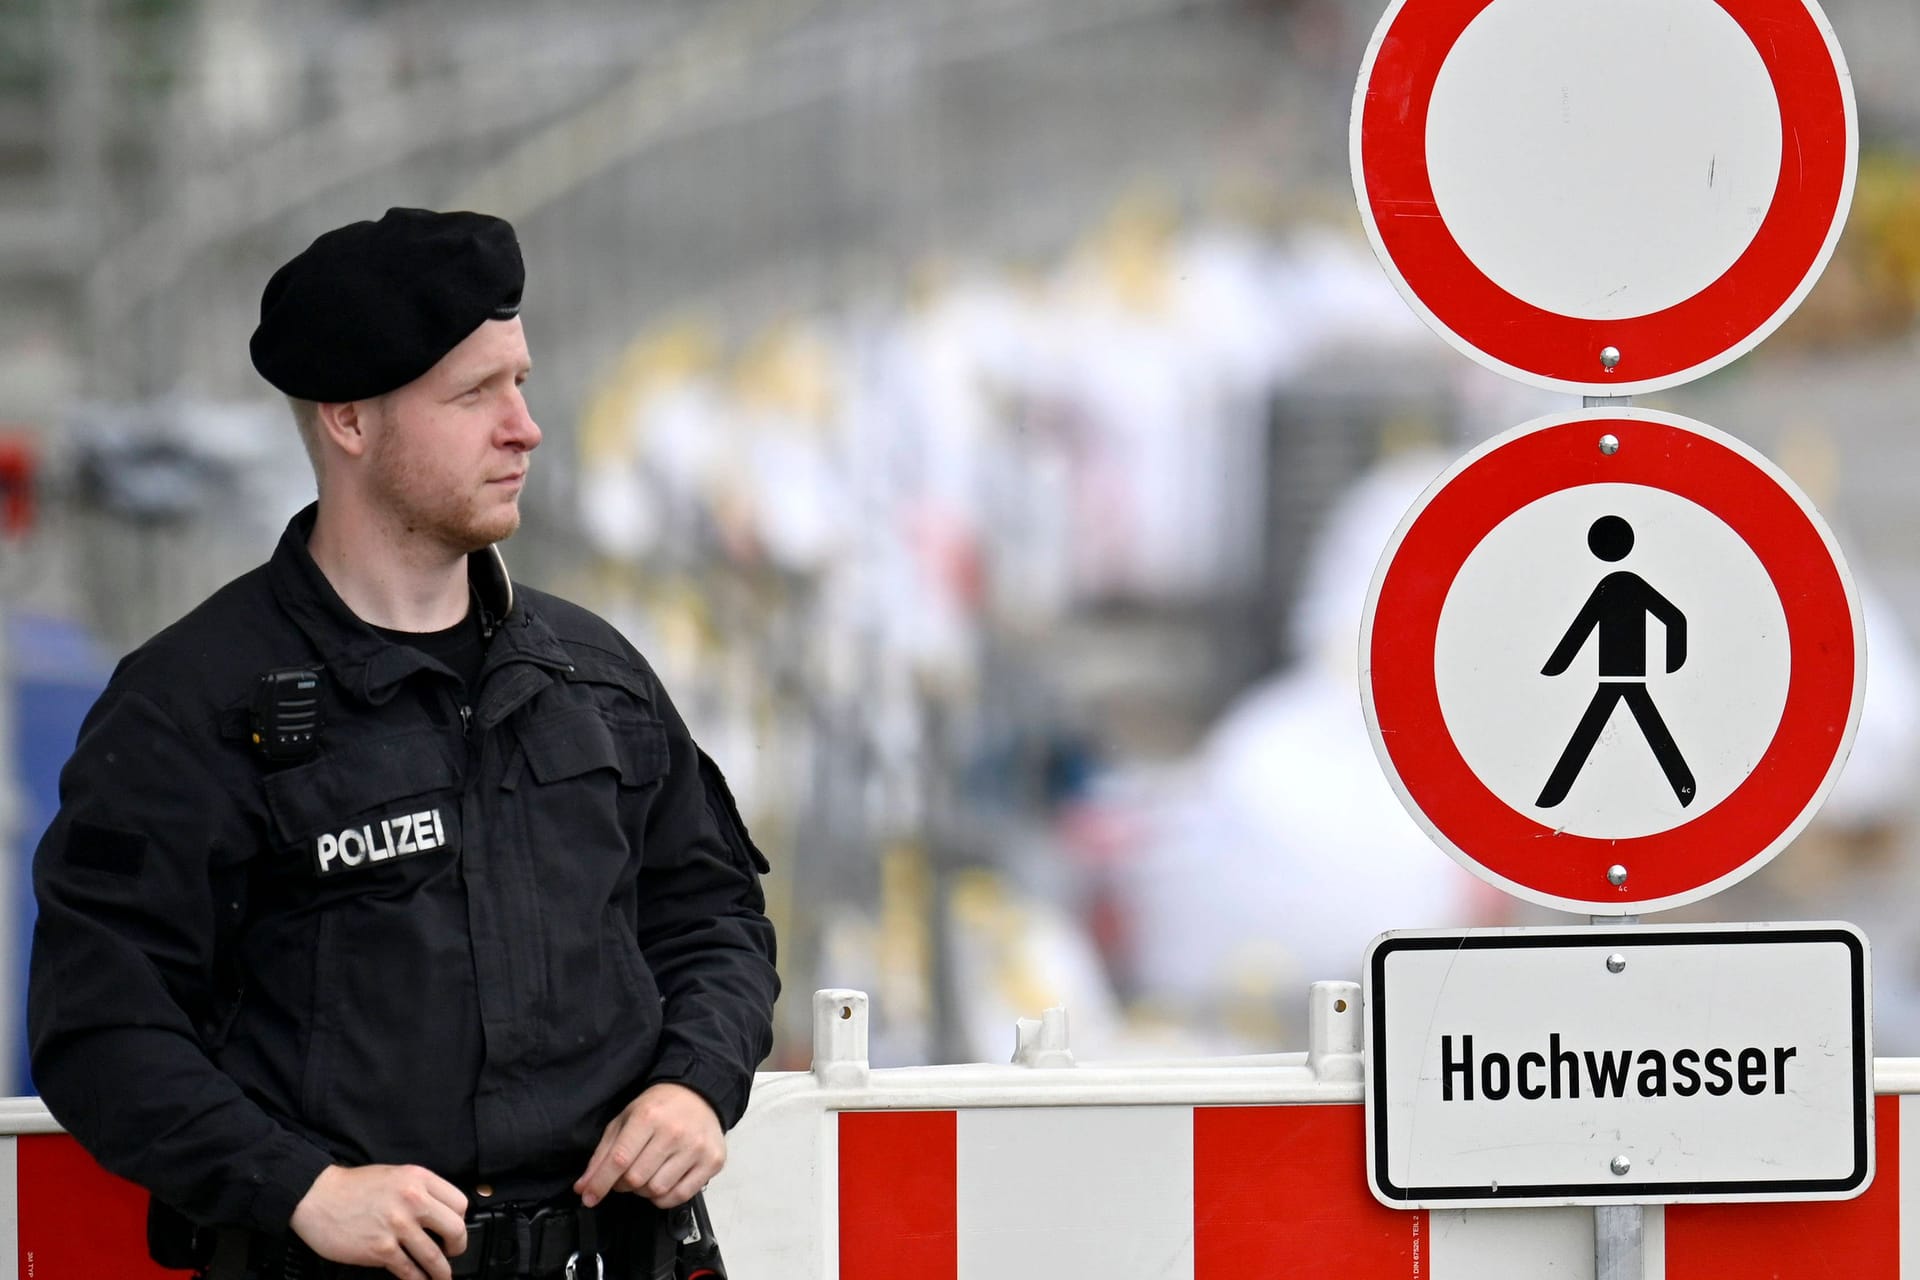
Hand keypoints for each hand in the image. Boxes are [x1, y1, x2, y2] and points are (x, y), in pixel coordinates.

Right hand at [289, 1164, 468, 1279]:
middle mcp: (413, 1200)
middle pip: (455, 1229)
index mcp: (418, 1179)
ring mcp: (397, 1226)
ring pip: (434, 1256)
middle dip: (458, 1246)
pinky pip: (409, 1271)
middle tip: (453, 1252)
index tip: (455, 1229)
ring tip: (443, 1276)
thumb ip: (419, 1190)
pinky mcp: (381, 1250)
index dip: (460, 1220)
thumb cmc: (352, 1187)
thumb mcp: (395, 1175)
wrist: (316, 1197)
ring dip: (441, 1271)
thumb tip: (439, 1213)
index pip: (459, 1202)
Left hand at [573, 1082, 724, 1209]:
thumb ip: (602, 1154)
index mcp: (648, 1116)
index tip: (589, 1197)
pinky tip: (663, 1182)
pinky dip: (664, 1198)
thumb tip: (584, 1188)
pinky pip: (680, 1196)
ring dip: (644, 1191)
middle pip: (636, 1179)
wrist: (699, 1094)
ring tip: (647, 1175)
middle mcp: (674, 1132)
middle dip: (623, 1184)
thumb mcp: (624, 1120)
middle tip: (625, 1176)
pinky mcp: (712, 1161)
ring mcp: (696, 1148)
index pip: (619, 1160)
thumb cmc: (658, 1108)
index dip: (600, 1183)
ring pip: (657, 1190)